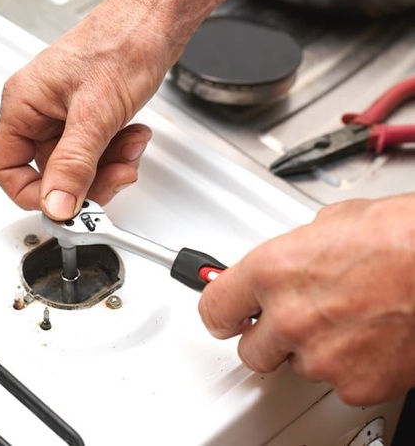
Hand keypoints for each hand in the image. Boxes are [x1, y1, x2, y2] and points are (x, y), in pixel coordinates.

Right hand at [0, 0, 223, 219]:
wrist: (155, 20)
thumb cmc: (121, 41)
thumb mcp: (96, 111)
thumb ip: (74, 163)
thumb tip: (57, 204)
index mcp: (23, 104)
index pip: (6, 167)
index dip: (32, 193)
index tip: (63, 205)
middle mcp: (39, 111)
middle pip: (48, 172)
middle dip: (84, 181)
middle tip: (111, 178)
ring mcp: (64, 114)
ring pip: (76, 166)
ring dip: (107, 167)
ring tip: (129, 149)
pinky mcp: (88, 116)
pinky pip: (95, 153)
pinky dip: (116, 153)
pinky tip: (132, 137)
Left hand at [199, 193, 414, 405]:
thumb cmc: (403, 238)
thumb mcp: (332, 223)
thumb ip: (294, 251)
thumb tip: (288, 260)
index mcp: (271, 271)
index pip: (213, 308)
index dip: (222, 312)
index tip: (227, 315)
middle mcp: (289, 317)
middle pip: (249, 349)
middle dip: (267, 336)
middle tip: (294, 319)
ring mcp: (320, 356)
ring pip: (295, 366)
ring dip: (311, 350)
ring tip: (348, 320)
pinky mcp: (355, 385)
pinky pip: (336, 383)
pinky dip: (350, 366)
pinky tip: (370, 338)